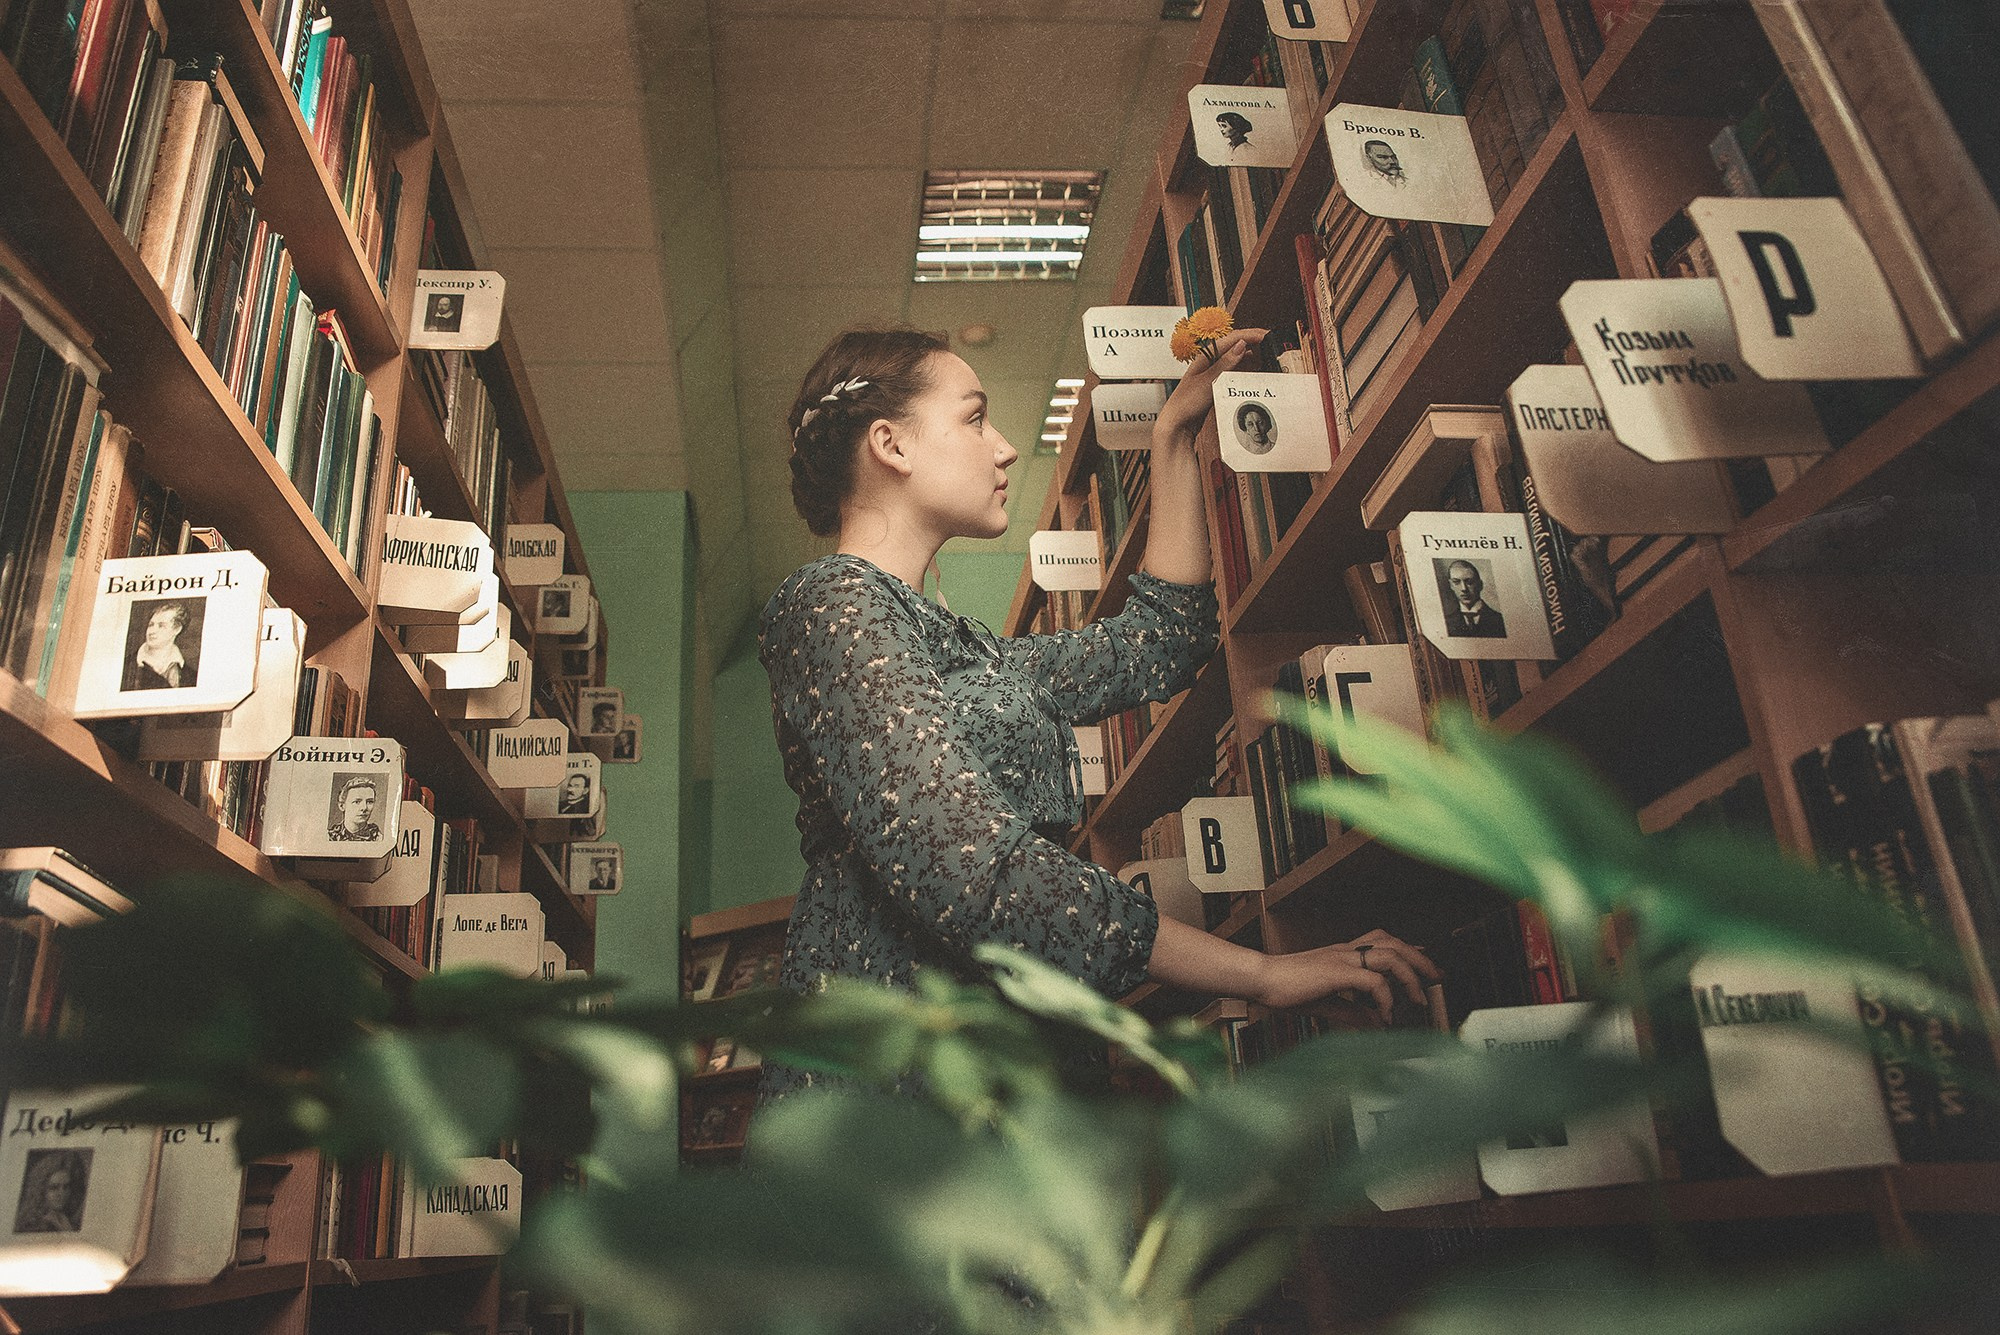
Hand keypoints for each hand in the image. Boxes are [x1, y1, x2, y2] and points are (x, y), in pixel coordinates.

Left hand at [1153, 327, 1267, 444]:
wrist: (1176, 424)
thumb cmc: (1186, 403)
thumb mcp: (1208, 382)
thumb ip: (1225, 364)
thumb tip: (1242, 345)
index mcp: (1206, 355)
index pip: (1233, 338)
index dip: (1252, 334)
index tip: (1268, 335)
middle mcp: (1209, 361)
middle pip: (1236, 346)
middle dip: (1254, 344)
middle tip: (1272, 346)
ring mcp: (1212, 372)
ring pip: (1236, 359)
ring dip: (1251, 357)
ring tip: (1268, 358)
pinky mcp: (1215, 383)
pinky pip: (1234, 372)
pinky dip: (1245, 370)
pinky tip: (1254, 373)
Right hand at [1252, 930, 1440, 1020]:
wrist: (1260, 979)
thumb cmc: (1284, 989)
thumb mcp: (1326, 1002)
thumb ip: (1353, 1012)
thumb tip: (1377, 1025)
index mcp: (1342, 954)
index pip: (1382, 941)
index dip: (1408, 949)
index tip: (1425, 962)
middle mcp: (1346, 950)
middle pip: (1394, 943)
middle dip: (1420, 959)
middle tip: (1437, 977)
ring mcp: (1342, 958)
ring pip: (1390, 955)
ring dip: (1410, 977)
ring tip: (1419, 999)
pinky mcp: (1336, 971)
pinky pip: (1373, 980)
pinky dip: (1386, 997)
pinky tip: (1385, 1015)